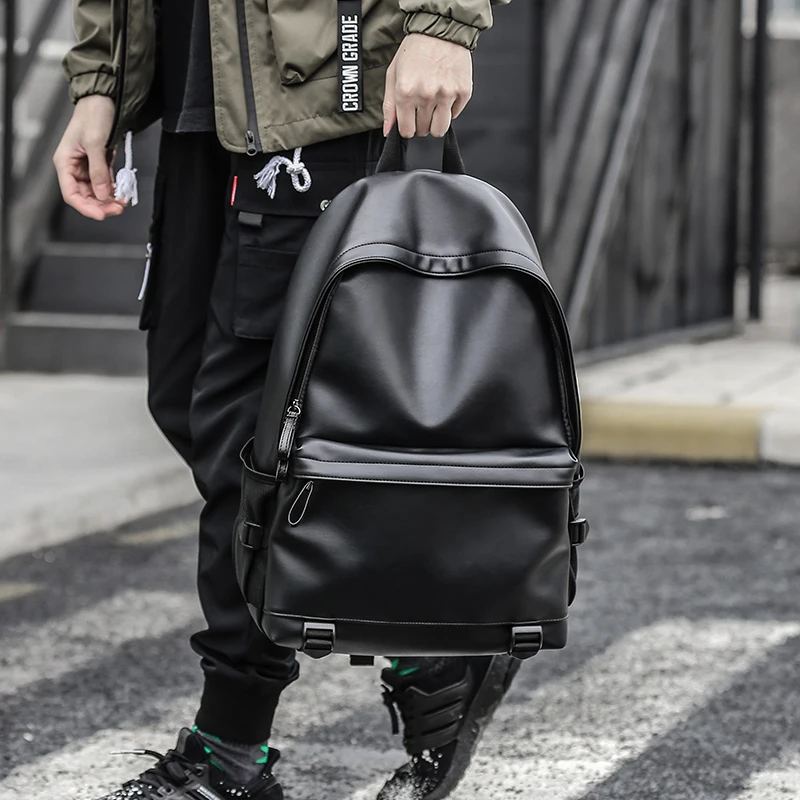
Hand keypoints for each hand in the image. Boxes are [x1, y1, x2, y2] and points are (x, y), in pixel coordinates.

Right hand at [53, 95, 126, 219]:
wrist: (105, 99)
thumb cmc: (94, 114)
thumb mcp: (95, 143)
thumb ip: (98, 170)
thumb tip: (102, 194)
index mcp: (65, 162)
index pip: (71, 194)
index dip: (85, 207)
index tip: (101, 215)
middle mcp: (74, 167)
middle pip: (85, 196)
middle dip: (101, 205)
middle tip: (118, 209)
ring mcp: (87, 166)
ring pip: (96, 192)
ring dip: (109, 200)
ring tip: (123, 203)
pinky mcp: (99, 164)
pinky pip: (105, 184)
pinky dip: (113, 191)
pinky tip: (122, 194)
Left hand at [383, 33, 472, 138]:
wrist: (440, 29)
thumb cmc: (415, 50)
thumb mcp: (393, 74)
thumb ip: (389, 106)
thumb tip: (388, 131)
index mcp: (406, 92)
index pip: (407, 131)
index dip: (407, 128)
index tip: (410, 121)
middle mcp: (426, 95)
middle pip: (424, 131)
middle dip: (421, 123)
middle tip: (422, 107)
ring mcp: (447, 94)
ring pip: (440, 129)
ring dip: (435, 123)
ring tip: (434, 108)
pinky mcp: (463, 92)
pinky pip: (455, 115)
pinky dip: (450, 109)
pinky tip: (445, 93)